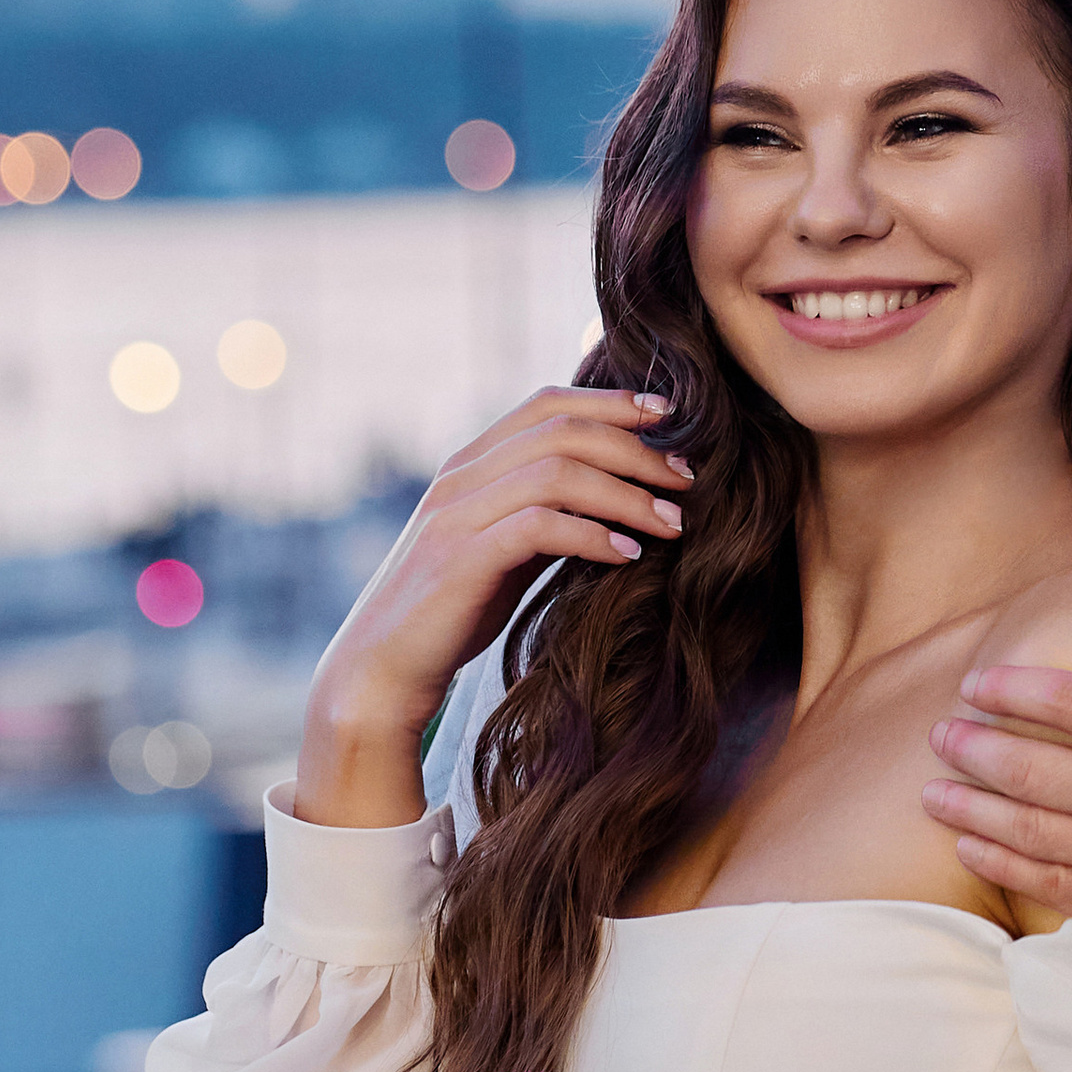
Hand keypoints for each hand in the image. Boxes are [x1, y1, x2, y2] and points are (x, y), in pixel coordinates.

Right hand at [296, 386, 694, 824]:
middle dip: (635, 449)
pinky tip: (629, 556)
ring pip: (555, 472)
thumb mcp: (507, 550)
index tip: (670, 416)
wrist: (383, 669)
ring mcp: (457, 515)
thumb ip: (548, 515)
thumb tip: (620, 500)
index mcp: (471, 464)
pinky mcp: (461, 559)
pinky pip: (539, 526)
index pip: (546, 404)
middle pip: (561, 431)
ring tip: (673, 523)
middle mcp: (460, 477)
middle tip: (687, 478)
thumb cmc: (452, 611)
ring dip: (625, 493)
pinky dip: (593, 535)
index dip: (611, 402)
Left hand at [923, 610, 1071, 997]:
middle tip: (938, 734)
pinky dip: (1011, 867)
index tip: (980, 683)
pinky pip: (1062, 892)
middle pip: (1041, 772)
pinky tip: (977, 849)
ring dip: (977, 810)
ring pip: (1038, 837)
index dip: (1021, 690)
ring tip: (933, 792)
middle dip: (979, 750)